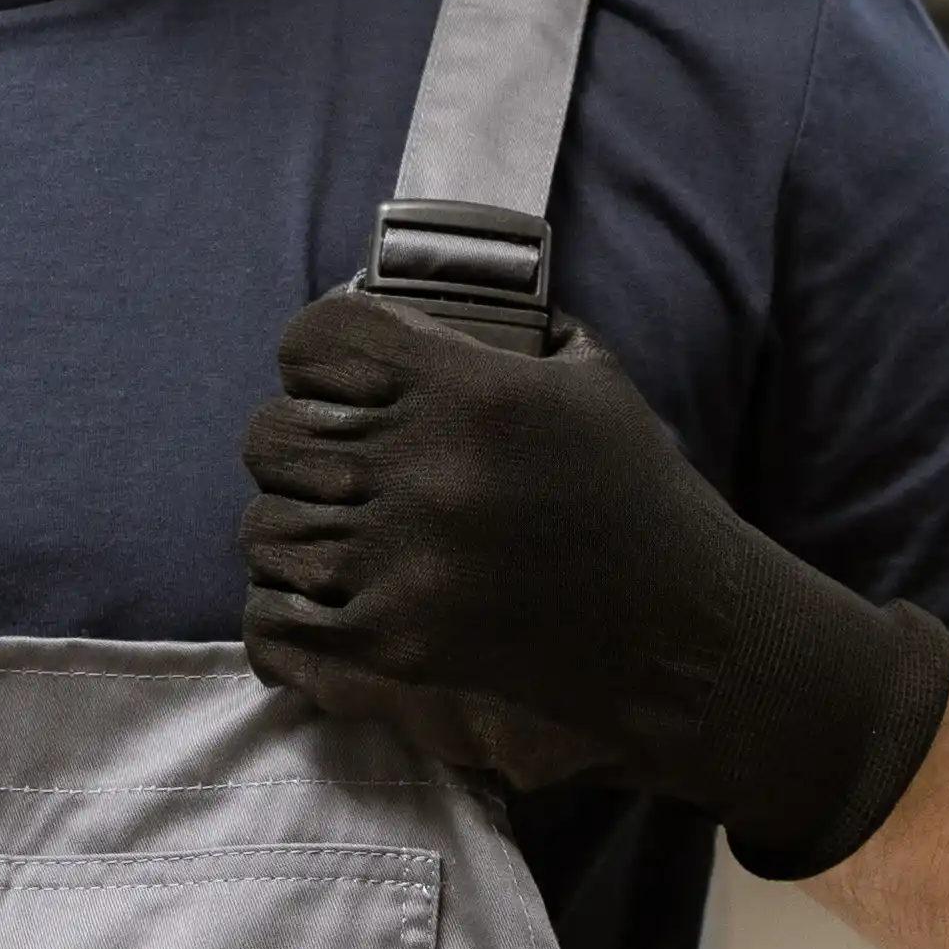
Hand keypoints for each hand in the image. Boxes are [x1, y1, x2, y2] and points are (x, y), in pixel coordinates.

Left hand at [238, 291, 948, 878]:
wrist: (683, 629)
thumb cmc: (641, 496)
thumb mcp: (591, 378)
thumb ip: (510, 336)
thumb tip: (437, 304)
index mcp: (468, 391)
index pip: (314, 343)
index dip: (313, 357)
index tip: (332, 379)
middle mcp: (425, 470)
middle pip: (270, 437)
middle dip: (295, 449)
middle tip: (330, 467)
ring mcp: (404, 561)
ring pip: (264, 529)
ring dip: (292, 530)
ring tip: (329, 539)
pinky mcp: (396, 644)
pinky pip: (275, 618)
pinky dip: (281, 613)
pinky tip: (313, 604)